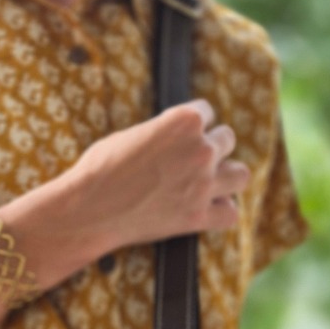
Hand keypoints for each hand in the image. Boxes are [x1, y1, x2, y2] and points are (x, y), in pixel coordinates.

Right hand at [68, 99, 250, 252]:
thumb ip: (161, 133)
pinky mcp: (197, 216)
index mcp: (183, 121)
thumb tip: (169, 138)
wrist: (88, 210)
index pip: (206, 111)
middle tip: (188, 161)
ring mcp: (203, 184)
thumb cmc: (99, 169)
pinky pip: (231, 212)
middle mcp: (200, 150)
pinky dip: (221, 211)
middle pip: (227, 139)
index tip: (179, 137)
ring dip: (226, 176)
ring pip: (241, 174)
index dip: (191, 124)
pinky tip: (206, 209)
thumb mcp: (129, 135)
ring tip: (208, 182)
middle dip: (210, 148)